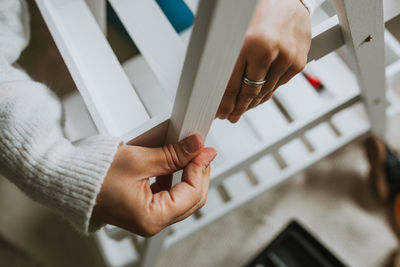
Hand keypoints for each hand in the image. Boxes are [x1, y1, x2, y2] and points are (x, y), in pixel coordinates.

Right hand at [90, 135, 216, 236]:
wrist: (69, 181)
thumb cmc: (94, 176)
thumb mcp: (139, 160)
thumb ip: (173, 154)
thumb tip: (196, 147)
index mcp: (152, 217)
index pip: (192, 194)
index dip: (201, 168)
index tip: (205, 150)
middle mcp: (152, 222)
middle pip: (192, 199)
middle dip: (198, 173)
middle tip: (200, 151)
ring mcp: (148, 217)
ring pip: (183, 197)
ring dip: (188, 175)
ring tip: (187, 154)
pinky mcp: (144, 209)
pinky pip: (169, 195)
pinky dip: (175, 179)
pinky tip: (173, 163)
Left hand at [216, 0, 310, 122]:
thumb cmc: (256, 8)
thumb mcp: (234, 30)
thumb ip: (227, 58)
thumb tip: (217, 87)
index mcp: (251, 42)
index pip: (233, 85)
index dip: (225, 103)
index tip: (219, 111)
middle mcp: (272, 51)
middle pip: (250, 93)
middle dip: (237, 108)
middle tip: (229, 115)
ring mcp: (288, 57)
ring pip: (266, 92)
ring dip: (252, 102)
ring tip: (242, 108)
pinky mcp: (299, 61)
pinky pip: (279, 85)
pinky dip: (267, 91)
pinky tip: (259, 94)